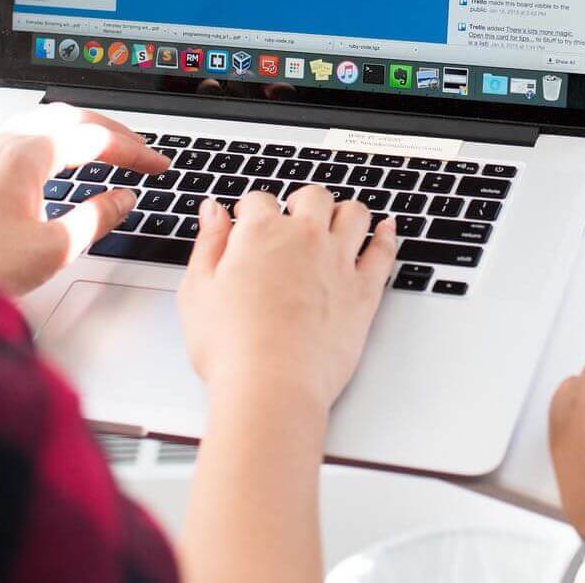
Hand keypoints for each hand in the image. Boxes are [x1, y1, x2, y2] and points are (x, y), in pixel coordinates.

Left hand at [0, 104, 165, 294]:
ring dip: (80, 131)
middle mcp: (1, 145)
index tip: (156, 165)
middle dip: (111, 132)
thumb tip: (121, 199)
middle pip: (68, 118)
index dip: (133, 150)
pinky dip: (53, 141)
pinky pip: (21, 138)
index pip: (93, 136)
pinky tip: (58, 163)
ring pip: (42, 123)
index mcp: (25, 154)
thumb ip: (96, 217)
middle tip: (139, 151)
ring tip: (105, 149)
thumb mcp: (54, 247)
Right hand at [178, 187, 398, 409]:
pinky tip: (386, 230)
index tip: (247, 221)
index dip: (250, 210)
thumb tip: (212, 211)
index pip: (259, 201)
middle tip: (294, 217)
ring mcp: (339, 263)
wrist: (272, 386)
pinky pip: (383, 252)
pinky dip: (386, 236)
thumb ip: (208, 243)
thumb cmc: (231, 348)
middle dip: (301, 202)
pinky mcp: (364, 292)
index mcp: (261, 234)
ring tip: (336, 221)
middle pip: (313, 197)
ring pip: (354, 214)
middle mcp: (304, 239)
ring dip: (344, 212)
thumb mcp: (198, 291)